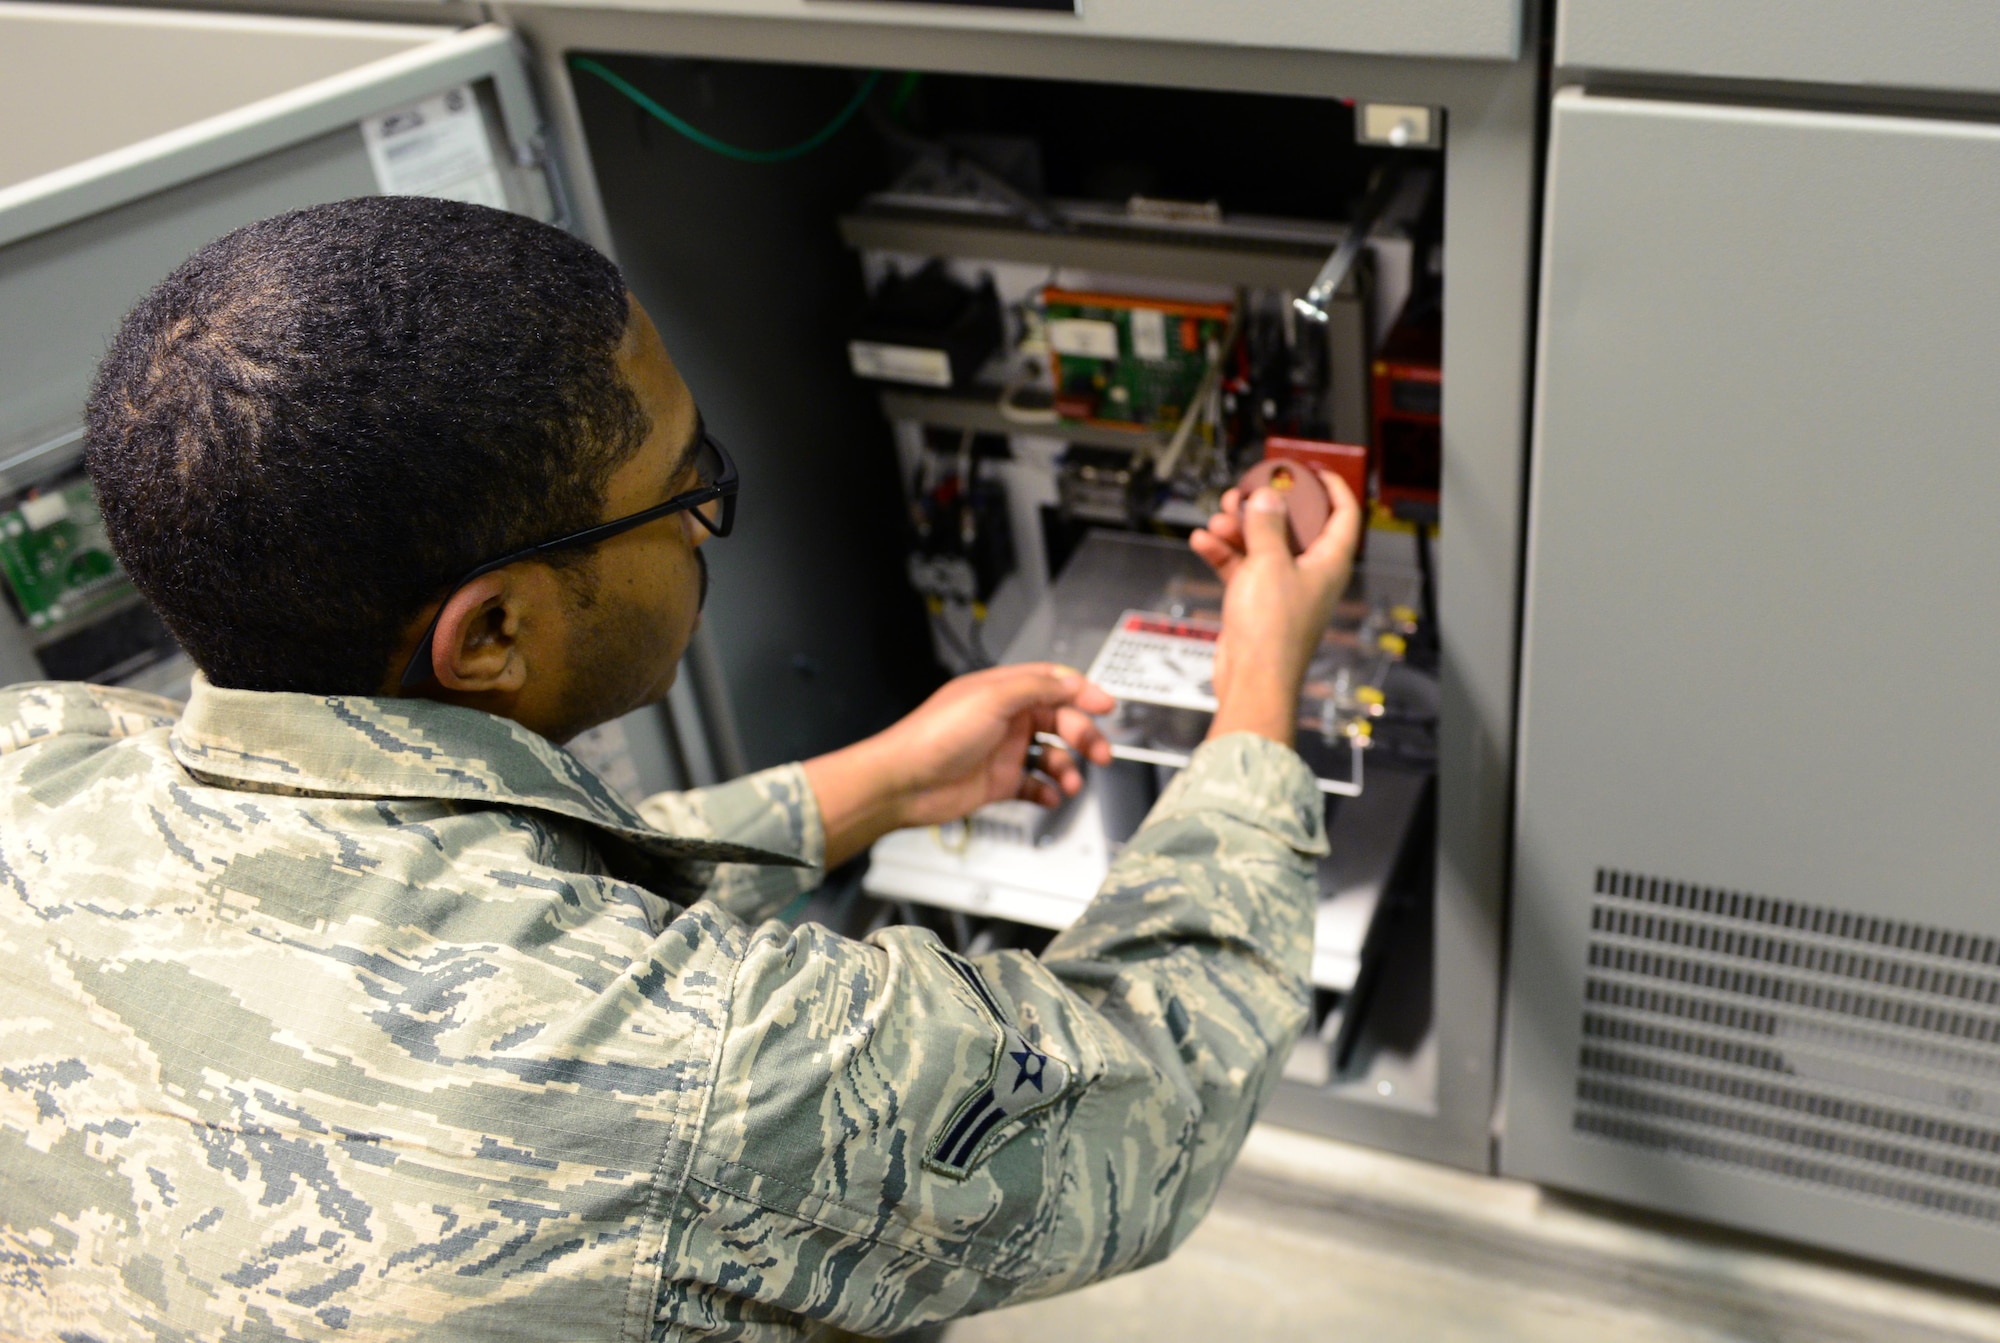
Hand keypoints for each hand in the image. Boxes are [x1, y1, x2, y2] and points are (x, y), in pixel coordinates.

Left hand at [803, 663, 1115, 867]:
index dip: (1082, 692)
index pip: (1052, 683)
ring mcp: (1002, 751)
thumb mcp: (991, 699)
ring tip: (1069, 783)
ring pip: (1051, 756)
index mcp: (1003, 691)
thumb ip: (1037, 687)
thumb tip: (1072, 681)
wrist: (902, 783)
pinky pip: (1033, 785)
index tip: (1106, 706)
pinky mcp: (997, 782)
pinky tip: (1050, 796)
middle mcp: (1004, 719)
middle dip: (1083, 736)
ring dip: (1067, 768)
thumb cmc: (934, 736)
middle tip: (1099, 753)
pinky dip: (1047, 791)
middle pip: (1059, 721)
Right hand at [1188, 468, 1362, 745]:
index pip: (1344, 515)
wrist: (1252, 679)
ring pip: (1262, 545)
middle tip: (1245, 491)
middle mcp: (1311, 574)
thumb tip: (1268, 498)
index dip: (1333, 488)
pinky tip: (1203, 542)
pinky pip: (1242, 568)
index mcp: (1330, 562)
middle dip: (1267, 506)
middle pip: (1294, 526)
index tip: (1314, 470)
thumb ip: (1266, 525)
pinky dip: (1224, 554)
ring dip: (1239, 529)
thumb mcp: (1268, 563)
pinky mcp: (1257, 603)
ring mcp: (1283, 589)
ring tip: (1218, 518)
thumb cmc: (1273, 629)